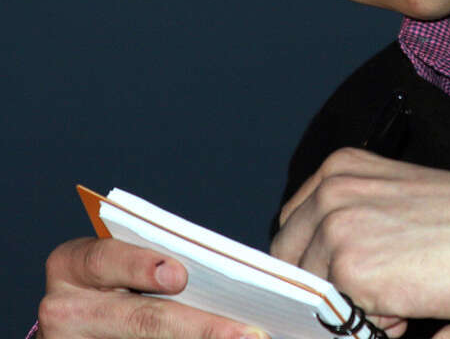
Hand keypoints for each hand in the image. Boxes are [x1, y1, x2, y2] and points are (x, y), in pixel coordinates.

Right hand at [37, 236, 267, 338]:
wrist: (80, 321)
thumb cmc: (116, 276)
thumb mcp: (119, 261)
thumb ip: (154, 261)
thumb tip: (212, 276)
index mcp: (71, 265)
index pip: (106, 259)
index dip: (142, 266)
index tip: (180, 276)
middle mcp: (63, 311)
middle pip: (139, 319)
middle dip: (199, 326)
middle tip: (246, 334)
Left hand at [271, 148, 449, 326]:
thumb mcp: (390, 195)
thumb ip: (349, 214)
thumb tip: (321, 261)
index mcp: (339, 167)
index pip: (294, 222)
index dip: (311, 255)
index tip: (330, 275)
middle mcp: (330, 190)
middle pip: (290, 255)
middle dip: (321, 281)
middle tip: (367, 293)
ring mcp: (336, 226)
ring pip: (312, 289)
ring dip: (348, 303)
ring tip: (397, 294)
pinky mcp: (349, 267)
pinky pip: (337, 314)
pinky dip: (369, 321)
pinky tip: (405, 304)